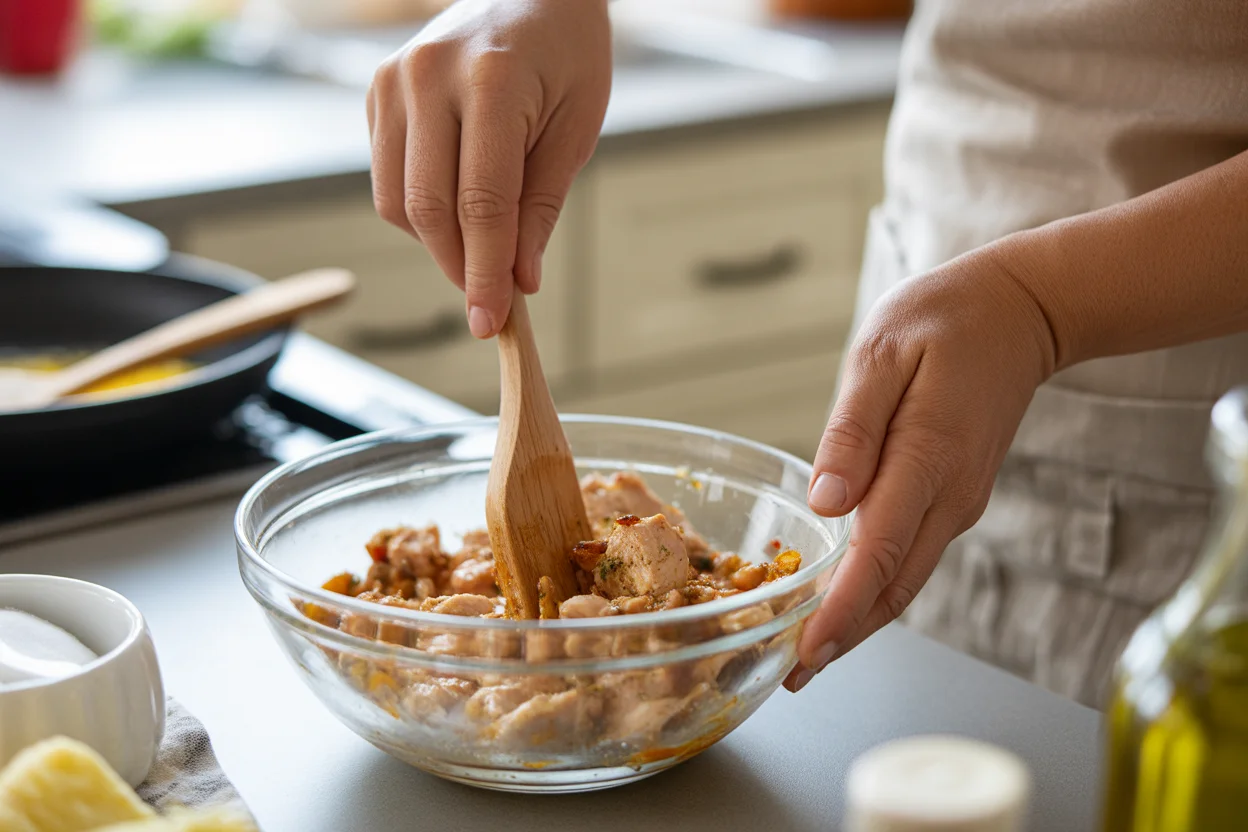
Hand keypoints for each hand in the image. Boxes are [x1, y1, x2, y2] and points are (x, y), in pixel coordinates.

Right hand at [367, 0, 611, 337]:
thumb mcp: (576, 129)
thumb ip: (540, 206)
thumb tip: (517, 280)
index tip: (493, 321)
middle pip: (428, 208)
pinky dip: (420, 210)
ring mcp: (394, 80)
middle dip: (460, 267)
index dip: (485, 272)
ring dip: (438, 243)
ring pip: (397, 201)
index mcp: (492, 82)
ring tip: (482, 243)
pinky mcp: (377, 91)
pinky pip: (388, 178)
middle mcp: (429, 76)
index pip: (480, 203)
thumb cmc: (565, 53)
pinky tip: (458, 203)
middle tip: (490, 301)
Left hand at [785, 245, 1057, 691]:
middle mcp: (951, 495)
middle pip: (895, 586)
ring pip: (907, 581)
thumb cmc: (945, 321)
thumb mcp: (885, 353)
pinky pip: (915, 558)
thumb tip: (825, 503)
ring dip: (861, 622)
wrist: (1021, 312)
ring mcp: (960, 502)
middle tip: (791, 675)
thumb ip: (854, 430)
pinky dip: (878, 591)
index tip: (806, 650)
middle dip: (844, 636)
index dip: (840, 609)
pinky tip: (844, 602)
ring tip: (809, 655)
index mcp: (929, 457)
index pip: (878, 553)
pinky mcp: (957, 499)